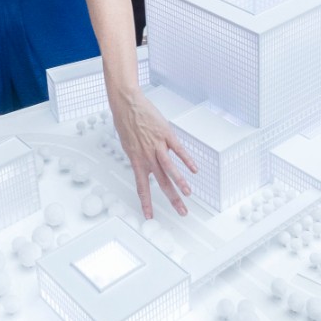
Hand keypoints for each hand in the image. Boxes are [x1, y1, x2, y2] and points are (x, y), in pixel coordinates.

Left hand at [110, 93, 197, 218]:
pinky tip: (194, 169)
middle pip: (162, 182)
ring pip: (170, 168)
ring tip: (188, 193)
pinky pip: (178, 150)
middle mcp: (147, 155)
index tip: (149, 216)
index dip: (146, 203)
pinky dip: (187, 160)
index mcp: (136, 160)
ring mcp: (158, 145)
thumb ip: (139, 158)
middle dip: (173, 198)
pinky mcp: (166, 134)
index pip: (142, 187)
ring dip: (180, 182)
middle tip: (182, 211)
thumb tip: (149, 168)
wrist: (127, 104)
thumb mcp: (128, 145)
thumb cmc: (125, 122)